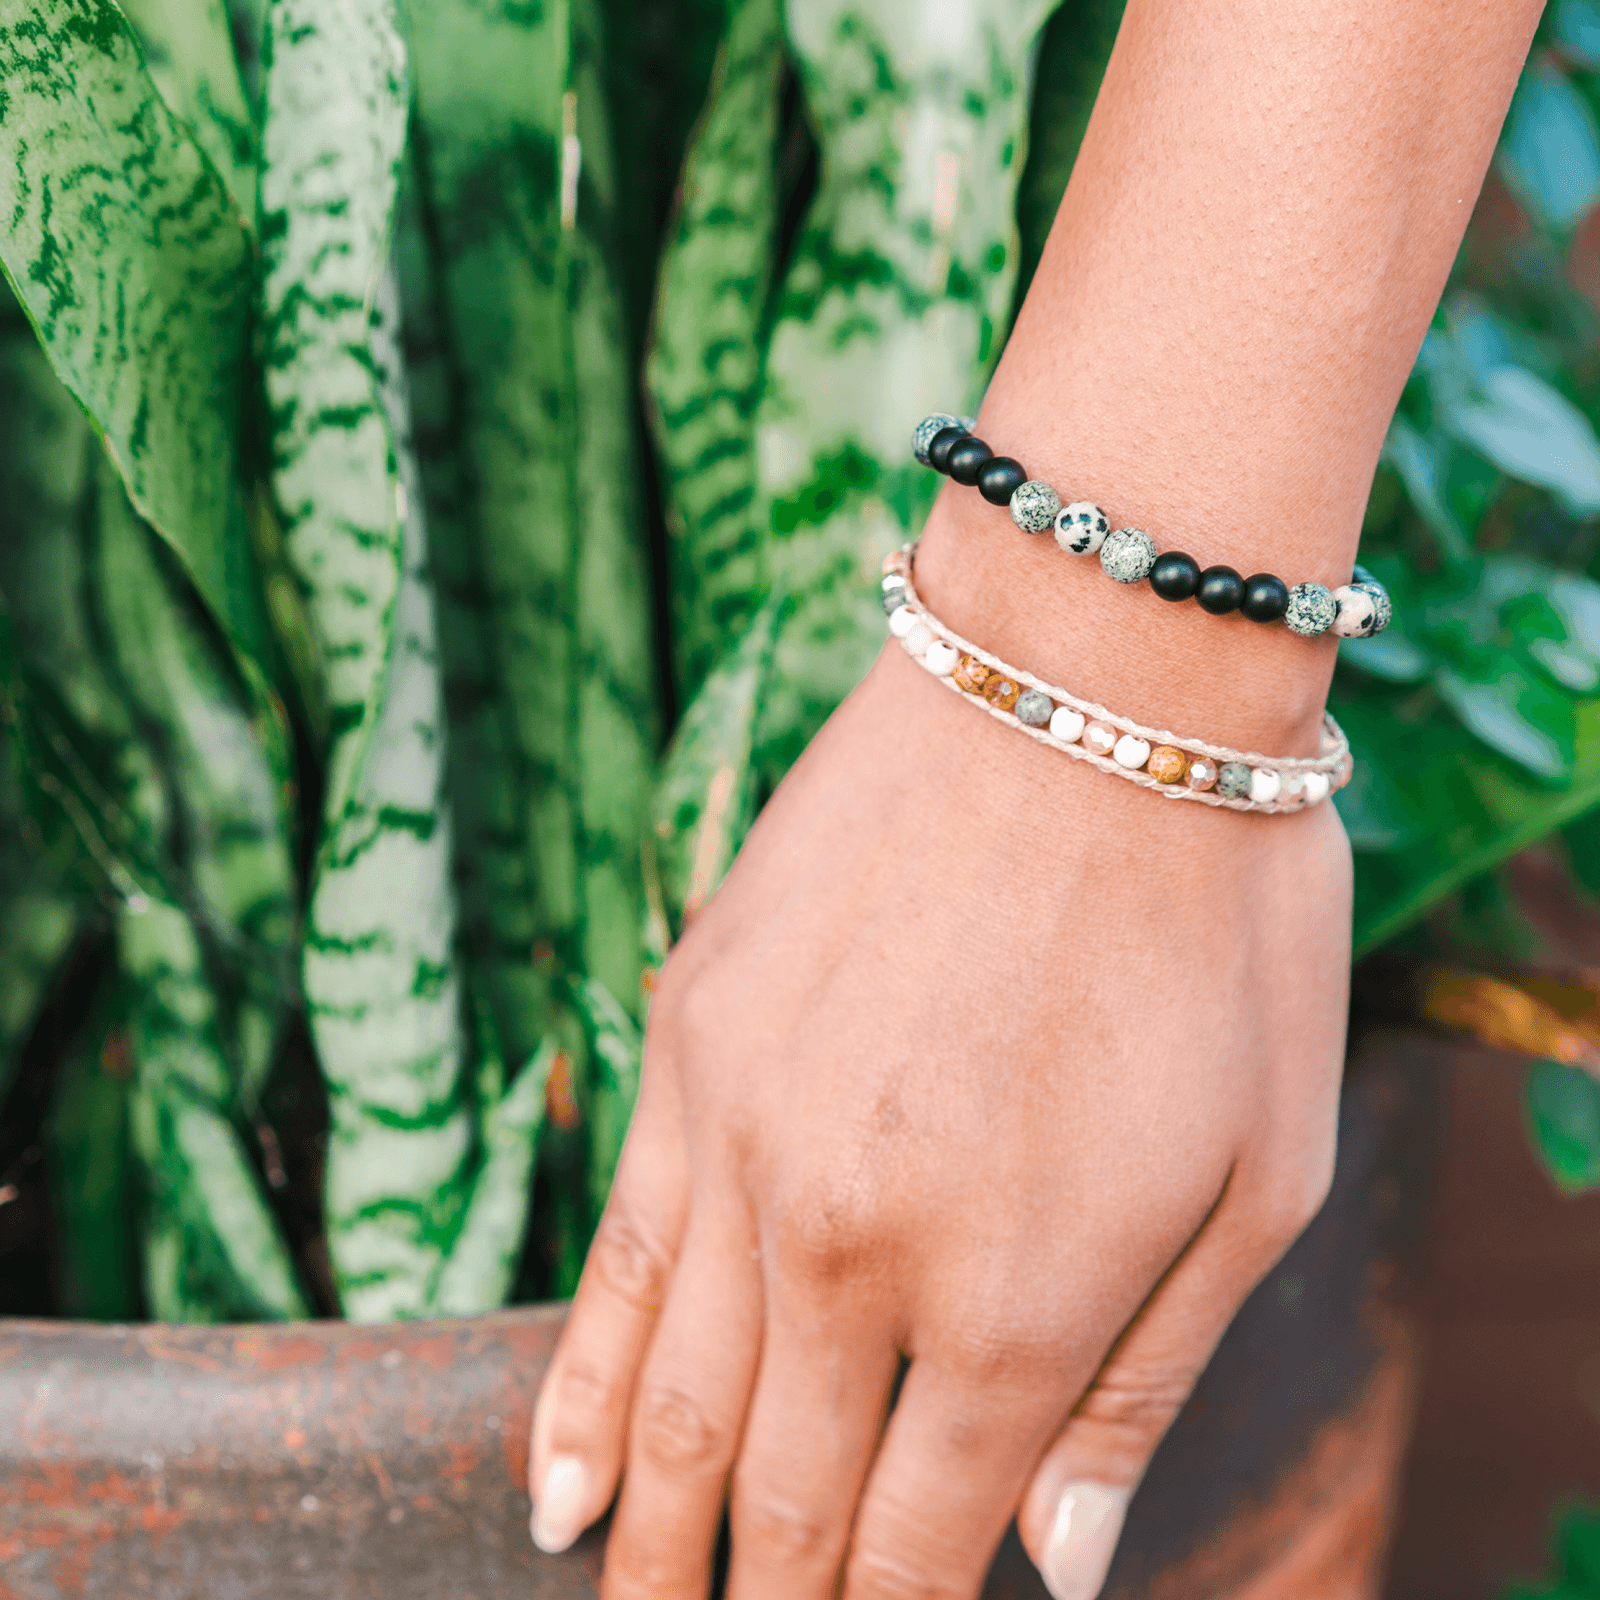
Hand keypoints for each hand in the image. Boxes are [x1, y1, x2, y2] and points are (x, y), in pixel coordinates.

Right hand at [527, 638, 1349, 1599]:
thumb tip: (1058, 1563)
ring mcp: (744, 1140)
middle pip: (784, 1501)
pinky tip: (554, 1490)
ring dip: (655, 1543)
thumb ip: (1144, 1389)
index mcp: (1014, 1303)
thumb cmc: (1215, 924)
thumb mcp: (1260, 1177)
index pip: (918, 1553)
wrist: (1083, 688)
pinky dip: (576, 1399)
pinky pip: (616, 1261)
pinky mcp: (687, 1041)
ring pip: (674, 1407)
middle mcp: (852, 1248)